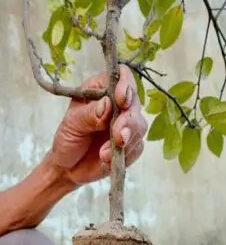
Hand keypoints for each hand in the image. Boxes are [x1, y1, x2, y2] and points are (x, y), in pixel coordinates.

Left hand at [47, 65, 146, 187]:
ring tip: (104, 154)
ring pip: (139, 125)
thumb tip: (108, 103)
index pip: (122, 77)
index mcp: (102, 89)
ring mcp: (128, 123)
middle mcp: (118, 103)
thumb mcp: (71, 124)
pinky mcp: (133, 143)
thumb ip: (89, 114)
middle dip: (128, 121)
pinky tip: (107, 161)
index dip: (126, 85)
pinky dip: (124, 155)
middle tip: (118, 136)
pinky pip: (137, 146)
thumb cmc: (67, 139)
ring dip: (126, 140)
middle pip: (134, 103)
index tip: (121, 101)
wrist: (68, 167)